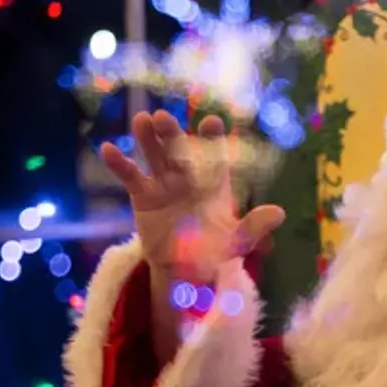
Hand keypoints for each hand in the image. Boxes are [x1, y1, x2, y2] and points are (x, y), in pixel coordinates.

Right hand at [101, 111, 284, 281]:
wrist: (186, 268)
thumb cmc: (215, 250)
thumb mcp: (238, 242)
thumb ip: (254, 226)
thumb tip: (279, 212)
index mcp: (215, 182)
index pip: (215, 155)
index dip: (213, 139)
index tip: (212, 122)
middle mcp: (189, 176)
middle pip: (180, 150)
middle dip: (173, 135)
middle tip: (165, 118)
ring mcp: (165, 183)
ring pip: (155, 156)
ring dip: (148, 139)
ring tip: (141, 120)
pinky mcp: (143, 195)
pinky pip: (131, 177)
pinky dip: (119, 164)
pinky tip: (107, 149)